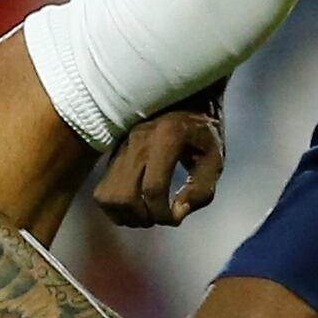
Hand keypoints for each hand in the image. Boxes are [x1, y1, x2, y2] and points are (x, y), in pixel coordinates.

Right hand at [95, 86, 224, 226]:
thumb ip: (201, 189)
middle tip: (159, 217)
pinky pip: (102, 191)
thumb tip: (176, 214)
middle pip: (124, 196)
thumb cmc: (203, 132)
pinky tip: (135, 206)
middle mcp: (138, 141)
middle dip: (142, 217)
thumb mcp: (214, 158)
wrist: (183, 99)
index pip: (153, 188)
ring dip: (126, 215)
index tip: (175, 219)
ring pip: (108, 195)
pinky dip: (116, 207)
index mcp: (167, 138)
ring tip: (146, 213)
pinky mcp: (113, 154)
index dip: (163, 214)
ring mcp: (121, 147)